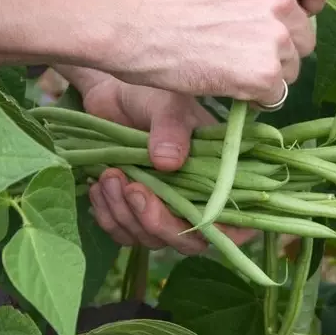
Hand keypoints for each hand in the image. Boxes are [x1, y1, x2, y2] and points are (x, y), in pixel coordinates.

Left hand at [70, 71, 258, 253]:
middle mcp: (197, 199)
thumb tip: (168, 163)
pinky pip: (123, 232)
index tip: (189, 219)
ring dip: (125, 215)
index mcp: (222, 175)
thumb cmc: (151, 95)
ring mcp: (165, 209)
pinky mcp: (135, 213)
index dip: (221, 232)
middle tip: (132, 188)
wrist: (112, 95)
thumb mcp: (167, 103)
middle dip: (157, 222)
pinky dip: (108, 216)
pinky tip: (98, 186)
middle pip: (188, 239)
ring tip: (109, 175)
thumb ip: (171, 128)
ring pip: (151, 239)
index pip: (236, 223)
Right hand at [96, 0, 332, 105]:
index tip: (292, 13)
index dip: (310, 1)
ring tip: (226, 66)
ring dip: (267, 74)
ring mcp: (273, 36)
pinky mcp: (263, 73)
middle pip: (307, 35)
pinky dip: (254, 98)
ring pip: (292, 68)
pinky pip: (275, 95)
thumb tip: (270, 3)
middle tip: (242, 51)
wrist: (129, 21)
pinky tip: (224, 84)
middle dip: (282, 48)